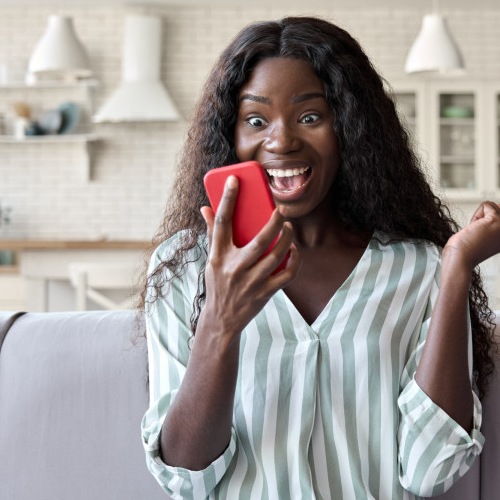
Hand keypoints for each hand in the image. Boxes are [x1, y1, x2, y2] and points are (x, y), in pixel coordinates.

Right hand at [198, 176, 299, 336]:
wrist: (221, 320)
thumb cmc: (217, 283)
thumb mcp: (210, 259)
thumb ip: (212, 233)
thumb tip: (206, 208)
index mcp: (219, 255)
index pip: (223, 222)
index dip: (228, 198)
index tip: (235, 179)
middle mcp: (235, 268)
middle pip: (259, 240)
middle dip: (274, 222)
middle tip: (281, 210)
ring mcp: (251, 282)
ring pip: (277, 256)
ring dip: (287, 239)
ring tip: (288, 228)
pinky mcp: (265, 293)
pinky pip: (287, 274)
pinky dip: (294, 260)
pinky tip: (294, 250)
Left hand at [443, 201, 499, 270]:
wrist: (461, 260)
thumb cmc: (467, 250)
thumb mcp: (483, 232)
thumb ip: (494, 219)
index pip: (496, 216)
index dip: (483, 225)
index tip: (480, 238)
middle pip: (494, 209)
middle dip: (481, 220)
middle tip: (477, 236)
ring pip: (490, 207)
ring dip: (478, 218)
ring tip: (476, 234)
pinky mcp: (497, 221)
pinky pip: (486, 205)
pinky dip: (476, 215)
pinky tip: (475, 230)